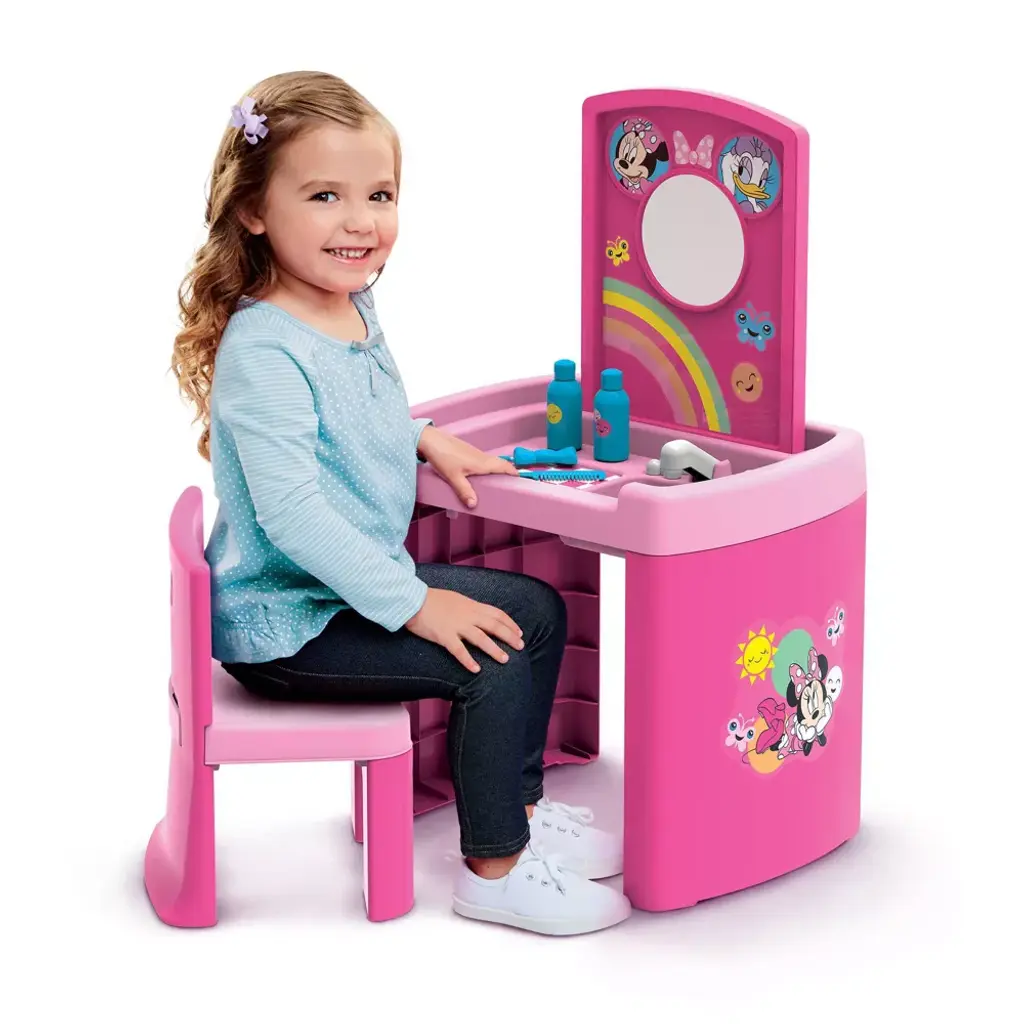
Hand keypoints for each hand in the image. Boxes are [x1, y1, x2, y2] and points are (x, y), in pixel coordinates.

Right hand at [404, 587, 524, 672]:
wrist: (412, 599)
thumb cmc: (431, 599)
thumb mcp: (456, 599)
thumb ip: (468, 608)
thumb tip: (479, 616)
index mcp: (471, 605)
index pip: (496, 614)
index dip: (510, 623)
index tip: (519, 632)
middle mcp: (467, 614)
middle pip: (494, 626)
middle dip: (509, 636)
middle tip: (520, 646)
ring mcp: (456, 625)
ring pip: (481, 638)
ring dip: (494, 649)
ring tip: (505, 660)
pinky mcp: (444, 636)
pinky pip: (459, 650)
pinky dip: (468, 660)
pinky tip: (476, 670)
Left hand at [417, 425, 518, 507]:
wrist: (430, 440)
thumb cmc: (442, 457)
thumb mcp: (454, 478)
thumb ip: (464, 492)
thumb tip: (474, 505)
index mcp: (482, 463)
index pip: (504, 466)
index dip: (513, 472)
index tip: (521, 479)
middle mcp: (481, 456)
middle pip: (499, 464)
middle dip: (506, 472)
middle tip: (510, 483)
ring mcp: (474, 452)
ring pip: (489, 462)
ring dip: (496, 469)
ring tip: (496, 481)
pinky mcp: (466, 451)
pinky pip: (481, 460)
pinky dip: (485, 467)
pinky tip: (478, 474)